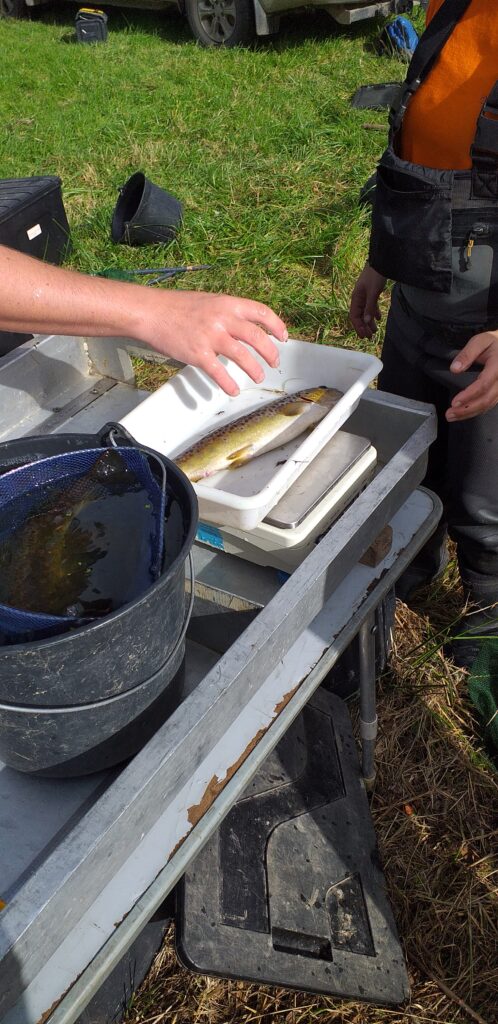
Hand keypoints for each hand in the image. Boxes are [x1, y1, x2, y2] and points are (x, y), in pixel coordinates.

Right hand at [137, 289, 287, 396]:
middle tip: (274, 363)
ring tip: (258, 377)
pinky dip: (228, 384)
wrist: (151, 312)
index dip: (276, 326)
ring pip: (242, 356)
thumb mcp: (208, 302)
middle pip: (257, 337)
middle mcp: (223, 319)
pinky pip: (219, 373)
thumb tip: (243, 329)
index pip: (261, 312)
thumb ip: (227, 313)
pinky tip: (233, 390)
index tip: (283, 338)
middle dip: (270, 353)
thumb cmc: (177, 307)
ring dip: (254, 370)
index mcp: (227, 304)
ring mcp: (211, 336)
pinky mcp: (198, 354)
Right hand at [349, 265, 386, 338]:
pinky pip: (371, 306)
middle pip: (360, 316)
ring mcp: (365, 296)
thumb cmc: (375, 276)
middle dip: (364, 327)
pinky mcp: (371, 293)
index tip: (364, 336)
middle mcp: (359, 298)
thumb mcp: (372, 293)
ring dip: (369, 322)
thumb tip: (366, 322)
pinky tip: (379, 318)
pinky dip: (374, 312)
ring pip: (366, 312)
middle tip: (370, 337)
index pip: (354, 317)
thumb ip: (369, 307)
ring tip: (375, 331)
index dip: (358, 327)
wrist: (381, 262)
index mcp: (356, 299)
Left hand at [447, 330, 497, 420]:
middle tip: (449, 414)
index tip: (454, 402)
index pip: (484, 384)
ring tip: (452, 416)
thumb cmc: (494, 342)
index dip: (469, 395)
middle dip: (467, 410)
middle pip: (486, 399)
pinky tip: (464, 413)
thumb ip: (467, 354)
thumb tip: (454, 369)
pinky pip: (490, 404)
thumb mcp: (480, 341)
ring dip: (470, 413)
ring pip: (488, 404)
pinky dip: (477, 410)